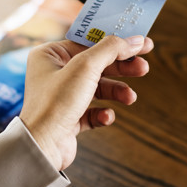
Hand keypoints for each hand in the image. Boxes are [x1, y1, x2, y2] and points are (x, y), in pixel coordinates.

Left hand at [20, 34, 152, 169]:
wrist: (43, 146)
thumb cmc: (56, 103)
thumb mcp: (86, 67)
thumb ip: (112, 50)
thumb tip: (135, 40)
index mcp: (50, 55)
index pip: (88, 42)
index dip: (115, 42)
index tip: (139, 42)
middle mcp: (53, 74)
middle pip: (96, 64)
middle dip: (121, 68)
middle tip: (143, 68)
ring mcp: (61, 97)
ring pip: (97, 88)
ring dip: (117, 91)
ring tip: (130, 97)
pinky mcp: (68, 118)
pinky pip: (92, 111)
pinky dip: (103, 113)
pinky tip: (106, 117)